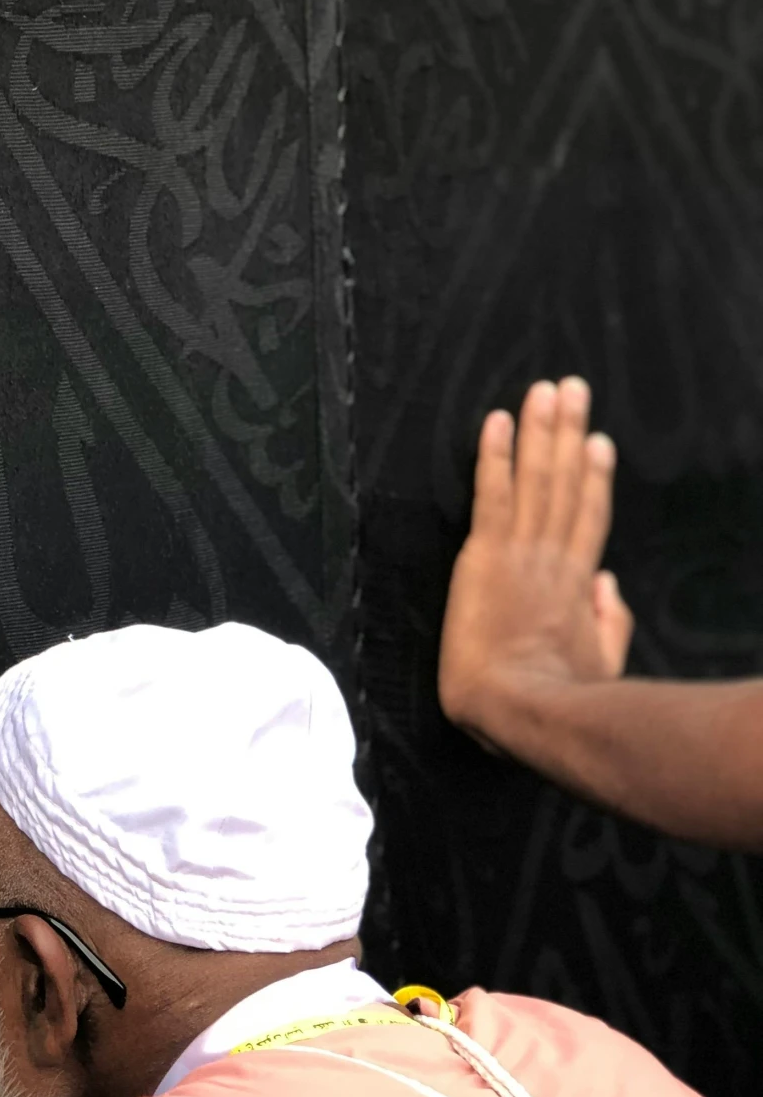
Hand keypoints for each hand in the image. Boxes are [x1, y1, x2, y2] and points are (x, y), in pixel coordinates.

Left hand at [439, 377, 632, 749]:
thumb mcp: (600, 661)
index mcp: (578, 582)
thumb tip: (609, 586)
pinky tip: (498, 421)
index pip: (587, 516)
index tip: (597, 441)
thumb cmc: (557, 697)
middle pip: (565, 482)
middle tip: (572, 388)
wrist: (521, 707)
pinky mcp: (487, 555)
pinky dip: (495, 456)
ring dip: (539, 429)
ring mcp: (521, 551)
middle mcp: (553, 556)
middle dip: (569, 432)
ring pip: (535, 478)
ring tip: (544, 389)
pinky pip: (492, 494)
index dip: (593, 476)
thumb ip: (609, 621)